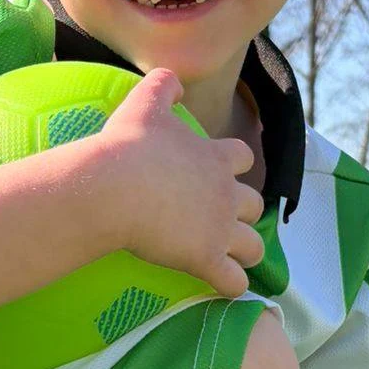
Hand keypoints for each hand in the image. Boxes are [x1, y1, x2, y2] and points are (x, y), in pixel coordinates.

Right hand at [99, 67, 264, 296]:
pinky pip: (234, 281)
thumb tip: (176, 82)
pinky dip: (233, 286)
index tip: (220, 173)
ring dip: (246, 251)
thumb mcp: (145, 102)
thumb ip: (164, 84)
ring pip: (254, 245)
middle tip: (223, 220)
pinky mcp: (207, 258)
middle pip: (254, 204)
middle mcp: (226, 193)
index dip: (233, 166)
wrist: (113, 187)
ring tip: (233, 259)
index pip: (242, 158)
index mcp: (216, 157)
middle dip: (244, 212)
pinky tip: (223, 287)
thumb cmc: (126, 146)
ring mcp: (220, 228)